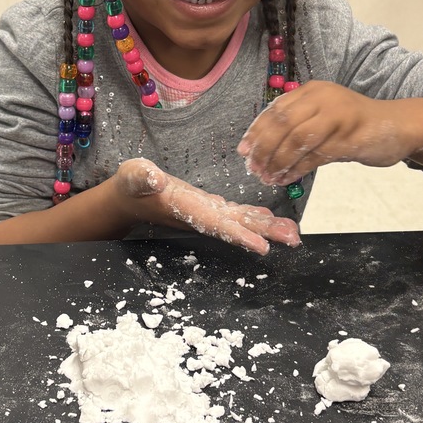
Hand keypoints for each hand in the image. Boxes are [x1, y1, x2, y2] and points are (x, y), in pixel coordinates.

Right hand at [115, 158, 300, 255]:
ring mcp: (206, 213)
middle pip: (237, 227)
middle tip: (293, 240)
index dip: (238, 235)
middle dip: (264, 234)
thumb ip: (142, 178)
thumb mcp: (134, 176)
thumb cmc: (131, 185)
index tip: (261, 246)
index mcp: (185, 210)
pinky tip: (270, 217)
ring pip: (240, 222)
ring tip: (292, 233)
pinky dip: (253, 216)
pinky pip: (235, 214)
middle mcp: (200, 216)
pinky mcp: (208, 206)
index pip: (215, 224)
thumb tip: (156, 179)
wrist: (129, 197)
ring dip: (266, 228)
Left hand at [237, 81, 410, 185]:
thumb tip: (263, 148)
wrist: (396, 126)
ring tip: (268, 177)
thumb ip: (297, 125)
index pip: (275, 110)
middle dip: (263, 148)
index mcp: (312, 91)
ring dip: (278, 162)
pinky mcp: (348, 138)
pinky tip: (286, 179)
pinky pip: (315, 155)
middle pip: (282, 123)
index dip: (256, 131)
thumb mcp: (322, 116)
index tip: (243, 150)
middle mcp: (322, 99)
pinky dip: (296, 169)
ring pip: (296, 140)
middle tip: (253, 167)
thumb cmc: (354, 124)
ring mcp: (336, 117)